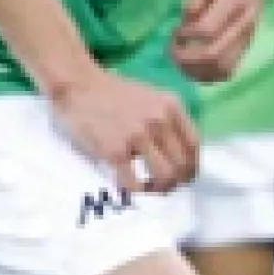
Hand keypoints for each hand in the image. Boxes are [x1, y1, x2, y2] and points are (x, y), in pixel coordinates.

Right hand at [52, 68, 199, 193]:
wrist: (79, 85)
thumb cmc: (113, 93)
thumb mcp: (152, 98)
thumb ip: (168, 120)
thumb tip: (179, 154)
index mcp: (171, 106)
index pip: (194, 146)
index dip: (191, 166)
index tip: (184, 176)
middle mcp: (159, 120)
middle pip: (183, 165)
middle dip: (177, 181)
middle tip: (165, 186)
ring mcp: (137, 136)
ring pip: (165, 176)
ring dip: (160, 188)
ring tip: (149, 187)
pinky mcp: (115, 150)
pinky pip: (134, 182)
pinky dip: (135, 190)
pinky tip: (128, 185)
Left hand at [171, 0, 273, 84]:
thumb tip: (186, 23)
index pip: (207, 30)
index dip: (185, 36)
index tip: (174, 30)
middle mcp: (246, 22)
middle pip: (214, 54)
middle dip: (186, 58)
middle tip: (171, 50)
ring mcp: (248, 35)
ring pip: (223, 68)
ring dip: (197, 71)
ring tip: (181, 59)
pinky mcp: (247, 43)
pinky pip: (229, 69)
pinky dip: (209, 74)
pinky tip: (194, 65)